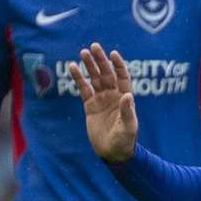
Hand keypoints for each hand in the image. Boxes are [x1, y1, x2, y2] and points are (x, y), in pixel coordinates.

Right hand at [75, 42, 138, 161]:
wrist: (113, 153)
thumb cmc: (125, 141)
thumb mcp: (128, 127)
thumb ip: (127, 111)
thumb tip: (127, 95)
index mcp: (125, 98)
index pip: (123, 77)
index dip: (118, 65)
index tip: (113, 53)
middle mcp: (114, 96)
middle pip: (107, 74)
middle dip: (101, 61)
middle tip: (94, 47)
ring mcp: (101, 100)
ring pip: (94, 79)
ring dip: (89, 66)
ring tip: (83, 53)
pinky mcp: (90, 106)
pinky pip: (83, 89)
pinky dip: (79, 78)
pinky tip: (73, 67)